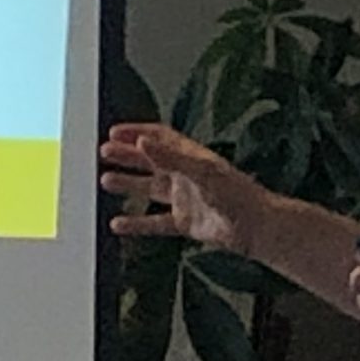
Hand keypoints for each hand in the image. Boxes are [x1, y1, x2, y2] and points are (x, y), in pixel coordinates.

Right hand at [97, 123, 267, 251]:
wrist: (255, 227)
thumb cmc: (237, 195)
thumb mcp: (201, 170)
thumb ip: (170, 157)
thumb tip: (143, 141)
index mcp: (190, 157)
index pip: (159, 138)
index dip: (137, 132)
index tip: (115, 132)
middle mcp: (185, 176)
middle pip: (150, 161)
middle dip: (126, 155)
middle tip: (104, 152)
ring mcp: (183, 199)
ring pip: (149, 189)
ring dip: (128, 184)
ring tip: (106, 181)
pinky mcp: (184, 223)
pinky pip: (154, 222)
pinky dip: (136, 223)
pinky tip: (119, 224)